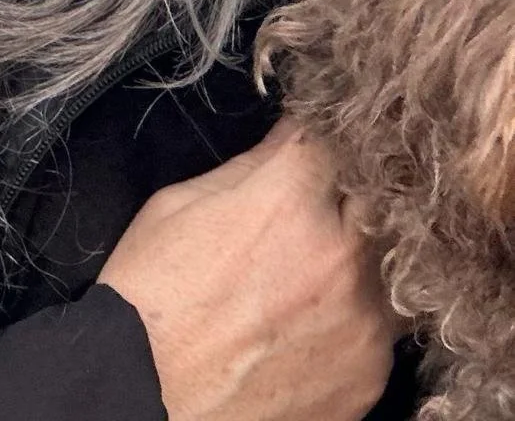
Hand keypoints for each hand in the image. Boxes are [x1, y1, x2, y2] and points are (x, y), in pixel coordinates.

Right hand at [97, 118, 396, 420]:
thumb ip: (251, 165)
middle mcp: (338, 254)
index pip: (335, 135)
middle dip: (347, 193)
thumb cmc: (148, 300)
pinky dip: (354, 315)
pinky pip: (382, 325)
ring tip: (308, 271)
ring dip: (358, 256)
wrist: (141, 400)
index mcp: (287, 199)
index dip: (319, 135)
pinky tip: (308, 320)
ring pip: (389, 263)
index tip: (309, 145)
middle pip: (377, 196)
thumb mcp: (179, 204)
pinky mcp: (369, 375)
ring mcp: (362, 321)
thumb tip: (292, 137)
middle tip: (311, 207)